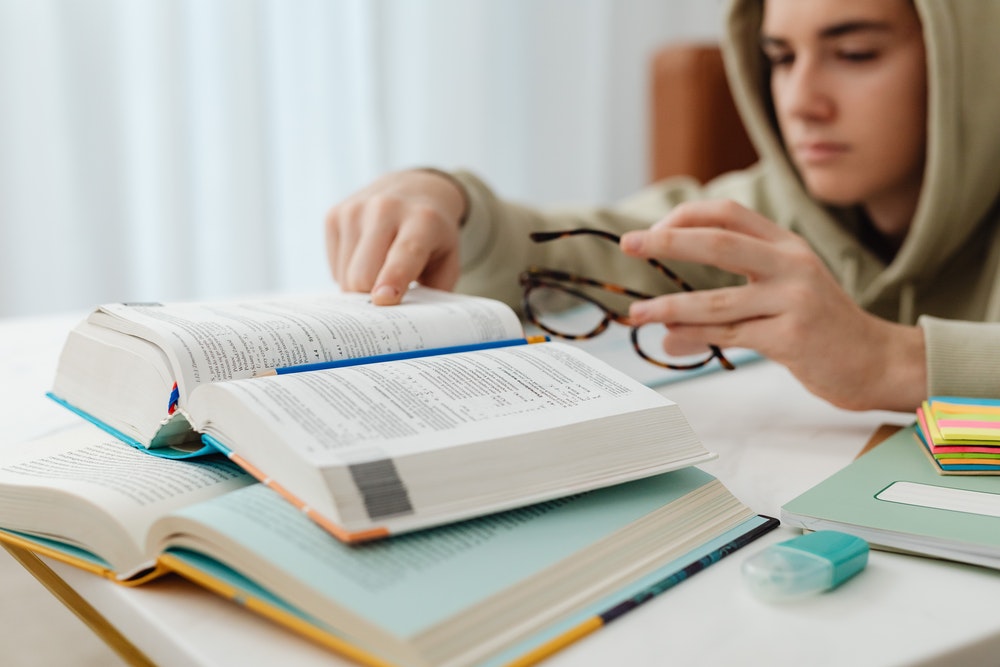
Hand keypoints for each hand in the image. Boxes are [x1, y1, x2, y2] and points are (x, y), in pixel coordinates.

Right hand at [325, 169, 467, 304]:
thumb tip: (407, 323)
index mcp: (422, 220)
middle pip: (363, 274)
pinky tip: (367, 258)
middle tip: (388, 300)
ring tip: (381, 271)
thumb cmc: (433, 237)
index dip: (392, 279)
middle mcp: (385, 209)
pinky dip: (349, 273)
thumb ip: (434, 292)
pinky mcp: (334, 215)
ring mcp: (355, 210)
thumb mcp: (449, 261)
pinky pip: (335, 267)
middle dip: (371, 298)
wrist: (413, 189)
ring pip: (345, 276)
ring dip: (361, 287)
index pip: (403, 255)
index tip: (383, 299)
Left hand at [620, 200, 925, 410]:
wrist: (875, 361)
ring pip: (717, 301)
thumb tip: (665, 331)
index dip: (685, 217)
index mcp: (786, 245)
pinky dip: (697, 336)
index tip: (652, 232)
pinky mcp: (793, 337)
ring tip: (637, 313)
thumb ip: (724, 306)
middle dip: (667, 242)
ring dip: (669, 306)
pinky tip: (672, 338)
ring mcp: (794, 300)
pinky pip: (731, 335)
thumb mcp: (778, 299)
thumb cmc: (820, 327)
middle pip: (717, 243)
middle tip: (628, 244)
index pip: (727, 213)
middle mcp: (792, 264)